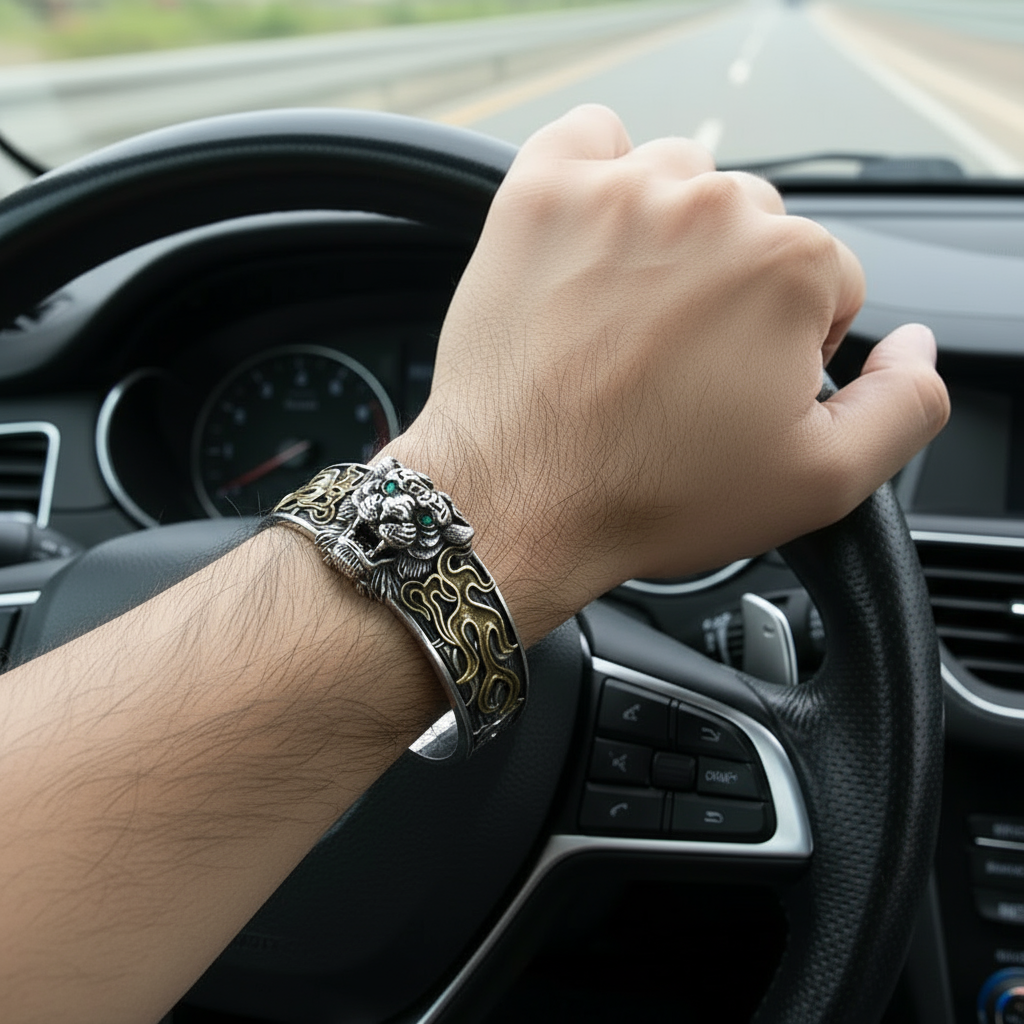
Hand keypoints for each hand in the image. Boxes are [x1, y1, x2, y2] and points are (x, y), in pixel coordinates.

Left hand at [386, 105, 948, 641]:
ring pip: (679, 185)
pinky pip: (590, 139)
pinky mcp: (539, 194)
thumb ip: (904, 406)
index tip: (737, 382)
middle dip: (730, 291)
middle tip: (678, 362)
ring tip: (629, 317)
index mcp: (787, 266)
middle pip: (752, 228)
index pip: (824, 279)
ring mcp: (616, 192)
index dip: (789, 341)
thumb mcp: (819, 483)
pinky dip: (598, 176)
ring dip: (669, 238)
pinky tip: (592, 243)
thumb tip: (917, 347)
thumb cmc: (652, 492)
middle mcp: (708, 209)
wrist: (515, 498)